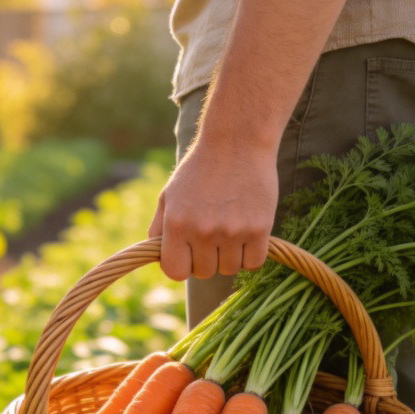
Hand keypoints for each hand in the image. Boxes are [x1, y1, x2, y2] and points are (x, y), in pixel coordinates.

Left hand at [148, 139, 278, 280]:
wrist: (237, 141)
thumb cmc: (200, 169)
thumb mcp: (170, 194)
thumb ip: (159, 228)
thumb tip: (156, 256)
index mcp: (177, 224)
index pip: (175, 272)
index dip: (182, 265)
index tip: (189, 254)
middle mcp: (202, 231)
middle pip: (205, 273)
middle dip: (207, 259)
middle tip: (213, 235)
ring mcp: (232, 231)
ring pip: (230, 269)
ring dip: (230, 256)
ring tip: (231, 229)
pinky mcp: (259, 229)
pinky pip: (253, 263)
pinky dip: (251, 254)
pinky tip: (248, 234)